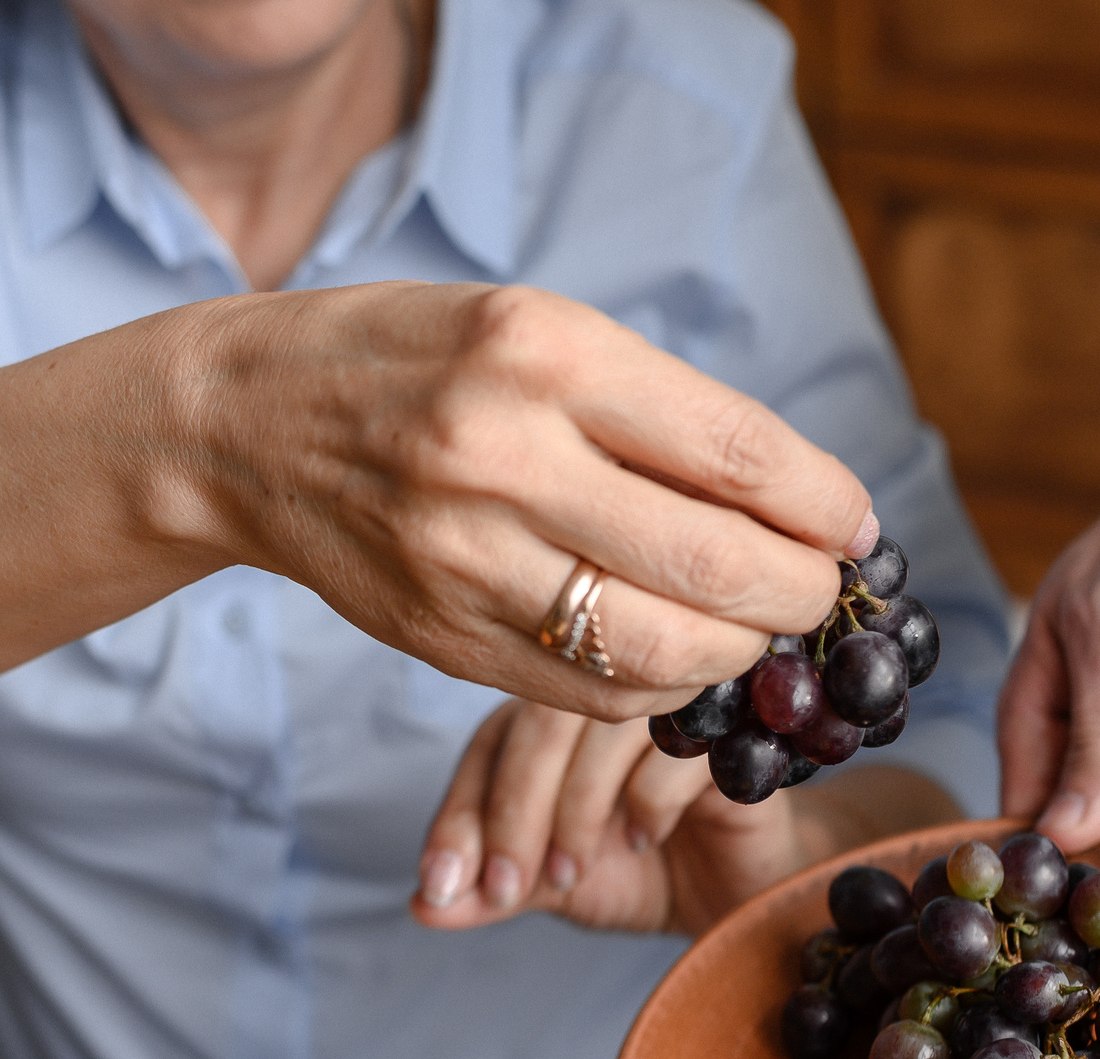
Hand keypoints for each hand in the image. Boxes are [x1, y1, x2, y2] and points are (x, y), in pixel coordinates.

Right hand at [0, 282, 871, 727]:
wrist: (244, 425)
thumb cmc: (412, 359)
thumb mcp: (535, 329)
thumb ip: (654, 408)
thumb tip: (794, 491)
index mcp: (544, 355)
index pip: (733, 450)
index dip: (820, 503)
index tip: (855, 525)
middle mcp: (503, 458)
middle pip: (710, 565)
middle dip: (797, 595)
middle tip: (823, 596)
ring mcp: (466, 559)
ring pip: (657, 649)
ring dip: (737, 655)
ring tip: (756, 633)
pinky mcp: (444, 637)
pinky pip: (589, 690)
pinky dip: (657, 687)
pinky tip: (676, 660)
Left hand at [411, 700, 954, 936]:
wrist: (740, 892)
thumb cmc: (646, 875)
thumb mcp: (556, 890)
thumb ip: (492, 891)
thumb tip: (420, 908)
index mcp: (549, 721)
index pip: (487, 745)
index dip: (459, 815)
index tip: (444, 886)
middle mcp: (603, 698)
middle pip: (536, 725)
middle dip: (513, 815)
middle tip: (511, 889)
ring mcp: (668, 706)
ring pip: (601, 728)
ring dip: (576, 808)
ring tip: (575, 872)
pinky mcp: (731, 729)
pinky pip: (675, 745)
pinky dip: (646, 799)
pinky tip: (644, 839)